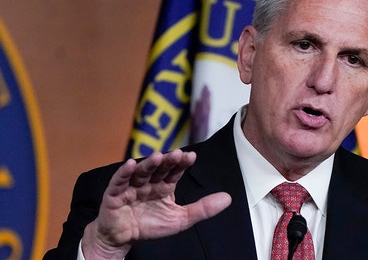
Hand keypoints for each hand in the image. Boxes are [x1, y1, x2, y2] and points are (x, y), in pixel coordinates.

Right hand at [81, 149, 231, 258]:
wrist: (123, 239)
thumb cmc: (150, 225)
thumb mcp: (181, 219)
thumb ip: (203, 208)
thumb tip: (228, 198)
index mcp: (164, 186)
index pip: (175, 171)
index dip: (182, 163)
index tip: (191, 156)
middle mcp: (148, 182)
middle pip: (158, 168)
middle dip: (167, 160)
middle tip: (177, 154)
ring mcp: (131, 187)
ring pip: (141, 172)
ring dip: (148, 164)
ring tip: (157, 157)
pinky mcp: (114, 194)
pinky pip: (119, 182)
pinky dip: (124, 173)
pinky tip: (130, 164)